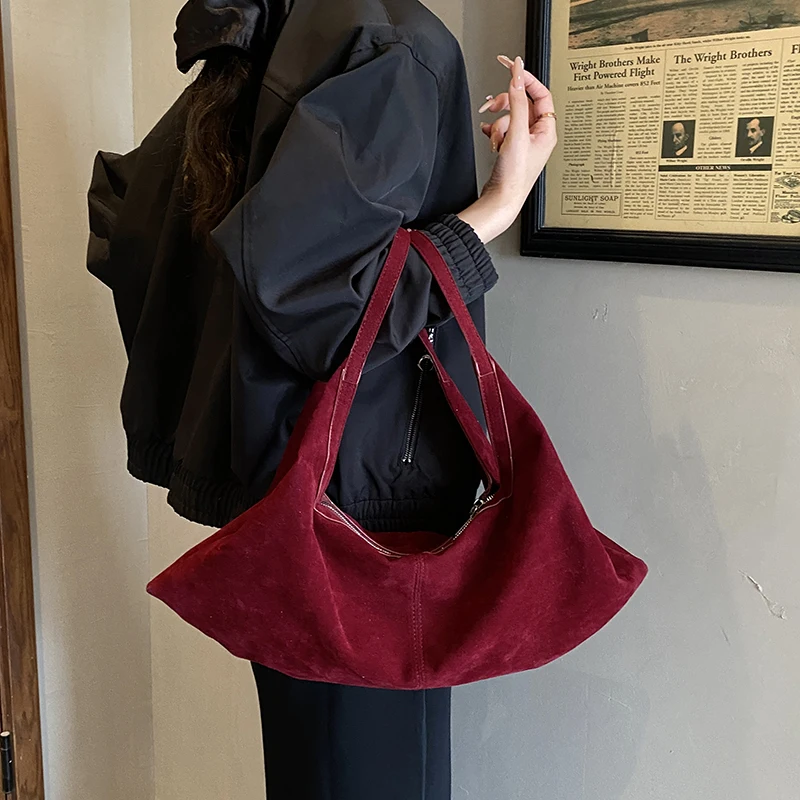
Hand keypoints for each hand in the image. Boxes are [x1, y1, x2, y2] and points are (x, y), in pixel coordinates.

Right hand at [457, 55, 556, 243]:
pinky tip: (489, 138)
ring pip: (508, 116)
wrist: (501, 200)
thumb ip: (516, 101)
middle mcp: (538, 134)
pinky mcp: (511, 148)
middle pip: (520, 103)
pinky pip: (502, 129)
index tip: (510, 66)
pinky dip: (493, 132)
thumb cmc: (514, 177)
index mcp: (547, 129)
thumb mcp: (516, 134)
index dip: (525, 78)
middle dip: (504, 106)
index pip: (540, 92)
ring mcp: (524, 141)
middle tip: (491, 107)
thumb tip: (518, 75)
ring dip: (497, 124)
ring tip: (495, 138)